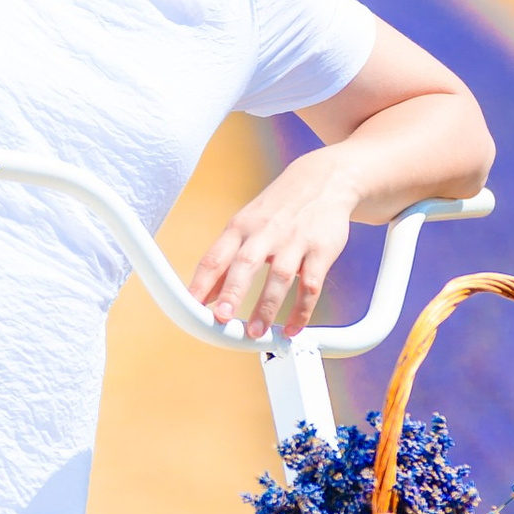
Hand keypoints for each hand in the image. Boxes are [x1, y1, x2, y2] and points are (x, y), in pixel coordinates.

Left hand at [189, 148, 359, 337]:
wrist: (323, 179)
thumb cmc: (276, 209)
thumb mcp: (246, 226)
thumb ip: (225, 262)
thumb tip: (202, 296)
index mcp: (240, 228)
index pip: (214, 257)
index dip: (201, 283)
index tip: (190, 308)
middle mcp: (265, 233)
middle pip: (246, 263)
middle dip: (233, 292)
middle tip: (223, 319)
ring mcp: (294, 241)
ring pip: (280, 276)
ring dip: (268, 306)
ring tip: (257, 333)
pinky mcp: (321, 250)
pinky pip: (311, 285)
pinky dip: (302, 310)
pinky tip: (292, 328)